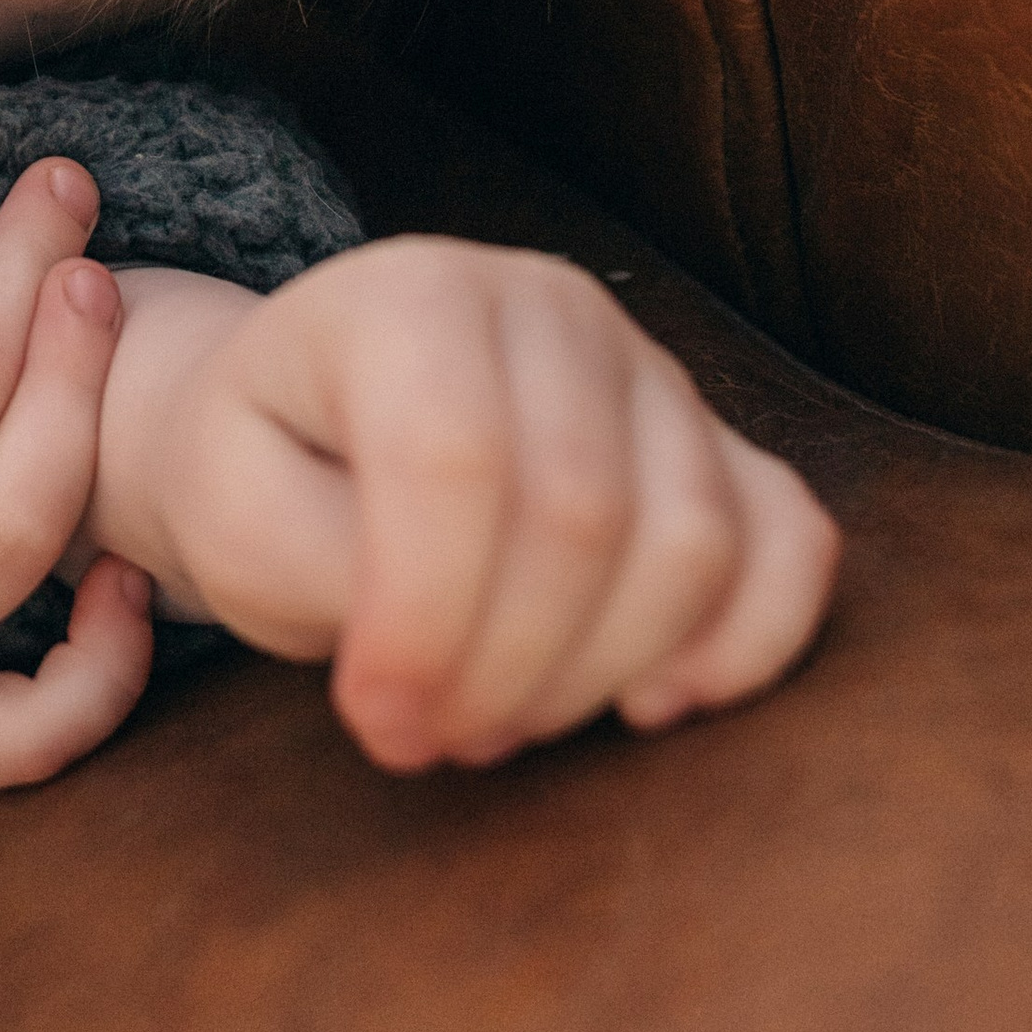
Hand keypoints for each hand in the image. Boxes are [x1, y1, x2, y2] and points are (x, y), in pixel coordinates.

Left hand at [88, 240, 839, 772]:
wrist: (315, 423)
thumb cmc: (271, 472)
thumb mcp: (238, 517)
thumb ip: (331, 576)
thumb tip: (445, 666)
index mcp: (411, 295)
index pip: (454, 460)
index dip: (424, 617)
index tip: (376, 719)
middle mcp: (547, 303)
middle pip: (581, 516)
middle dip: (506, 671)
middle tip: (434, 736)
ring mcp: (649, 365)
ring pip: (691, 543)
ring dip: (600, 676)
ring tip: (502, 717)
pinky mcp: (718, 437)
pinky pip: (793, 540)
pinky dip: (747, 643)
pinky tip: (656, 703)